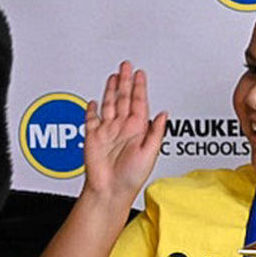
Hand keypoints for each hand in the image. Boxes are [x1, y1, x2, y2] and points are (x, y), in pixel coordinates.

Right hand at [83, 61, 166, 203]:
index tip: (140, 73)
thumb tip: (164, 114)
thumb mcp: (150, 153)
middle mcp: (122, 128)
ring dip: (111, 89)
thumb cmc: (130, 177)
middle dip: (125, 81)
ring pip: (109, 103)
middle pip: (123, 98)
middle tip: (127, 66)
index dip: (139, 87)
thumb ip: (156, 132)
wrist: (109, 191)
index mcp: (137, 130)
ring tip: (114, 75)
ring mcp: (107, 132)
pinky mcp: (93, 137)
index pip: (139, 102)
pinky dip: (92, 109)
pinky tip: (94, 102)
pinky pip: (91, 119)